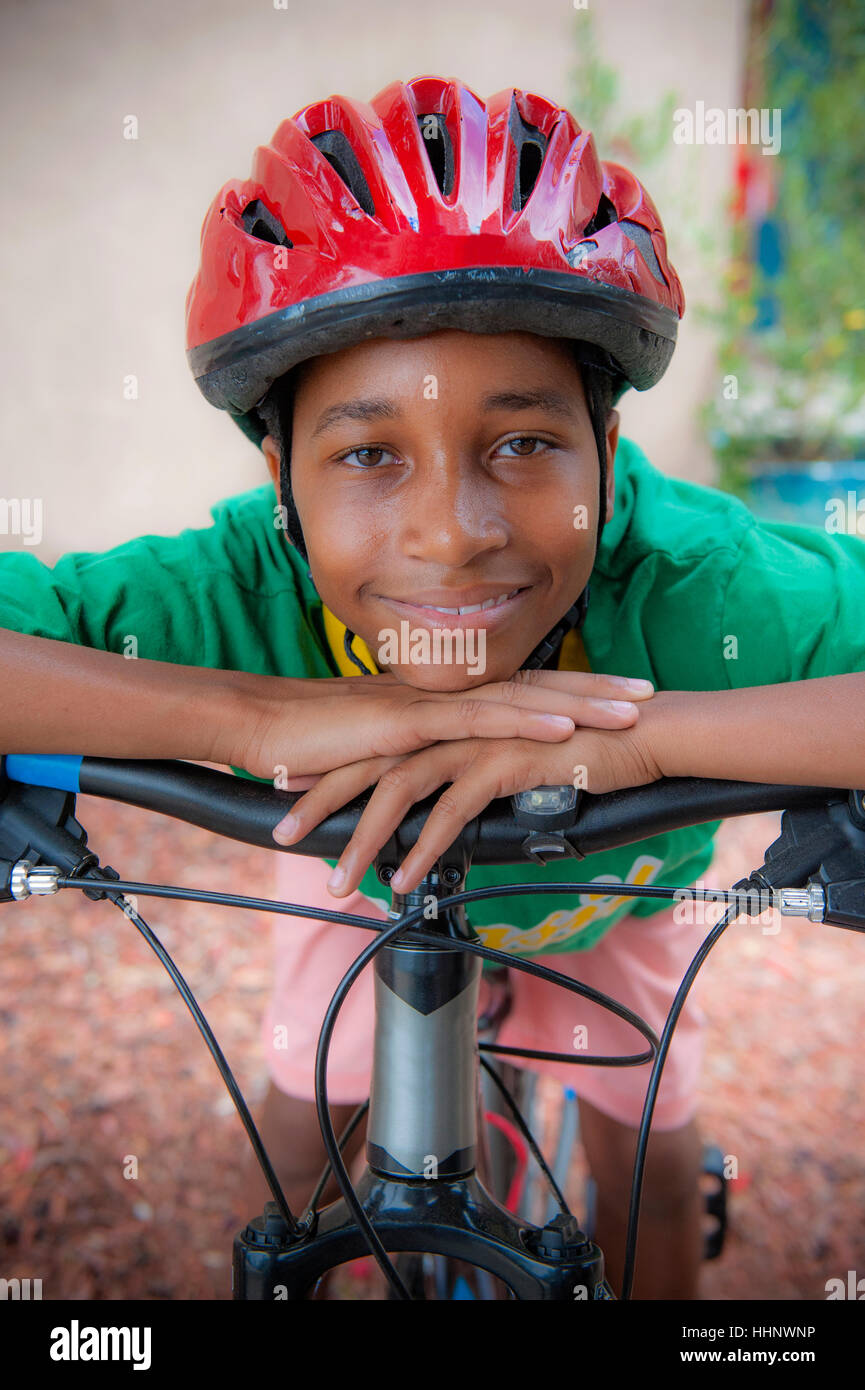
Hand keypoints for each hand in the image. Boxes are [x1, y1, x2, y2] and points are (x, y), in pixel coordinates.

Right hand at [231, 668, 653, 784]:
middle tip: (650, 692)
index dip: (570, 688)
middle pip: (534, 682)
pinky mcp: (408, 724)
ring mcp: (428, 702)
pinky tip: (565, 726)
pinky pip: (478, 721)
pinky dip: (526, 720)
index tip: (616, 693)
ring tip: (630, 711)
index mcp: (442, 697)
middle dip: (596, 687)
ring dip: (580, 702)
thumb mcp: (380, 756)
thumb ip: (419, 762)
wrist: (261, 728)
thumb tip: (451, 783)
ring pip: (519, 696)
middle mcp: (443, 691)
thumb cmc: (314, 744)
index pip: (518, 686)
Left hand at [272, 711, 661, 896]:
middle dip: (321, 800)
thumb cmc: (581, 748)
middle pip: (369, 762)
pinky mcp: (504, 761)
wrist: (641, 730)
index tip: (293, 796)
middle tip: (282, 835)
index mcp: (451, 721)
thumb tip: (450, 815)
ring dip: (363, 837)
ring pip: (399, 788)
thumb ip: (475, 779)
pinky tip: (403, 880)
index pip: (375, 746)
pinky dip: (422, 849)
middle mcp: (454, 725)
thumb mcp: (512, 764)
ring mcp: (477, 739)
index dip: (331, 770)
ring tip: (337, 880)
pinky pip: (450, 811)